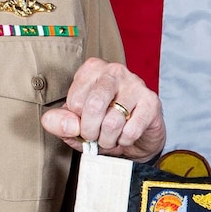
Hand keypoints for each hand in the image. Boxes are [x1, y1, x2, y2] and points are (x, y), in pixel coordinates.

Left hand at [40, 58, 164, 160]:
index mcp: (92, 70)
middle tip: (94, 136)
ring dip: (108, 139)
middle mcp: (114, 71)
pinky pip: (130, 130)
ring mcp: (135, 84)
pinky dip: (124, 141)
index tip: (84, 123)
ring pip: (112, 121)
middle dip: (90, 131)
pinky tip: (126, 136)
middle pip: (93, 106)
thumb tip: (62, 124)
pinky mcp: (151, 101)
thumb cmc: (103, 125)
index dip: (77, 121)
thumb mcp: (75, 125)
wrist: (137, 137)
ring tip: (110, 138)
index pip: (74, 101)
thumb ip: (59, 123)